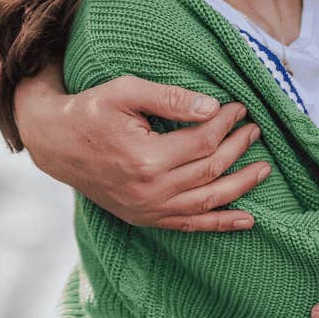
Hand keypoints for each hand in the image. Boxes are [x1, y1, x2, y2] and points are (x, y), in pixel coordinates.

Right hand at [14, 69, 267, 230]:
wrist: (55, 144)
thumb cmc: (90, 111)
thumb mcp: (125, 91)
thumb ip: (170, 98)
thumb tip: (212, 107)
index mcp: (146, 158)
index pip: (202, 141)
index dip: (226, 123)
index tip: (239, 107)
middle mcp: (150, 190)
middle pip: (210, 170)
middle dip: (238, 148)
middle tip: (254, 129)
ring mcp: (148, 209)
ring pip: (207, 201)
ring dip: (240, 185)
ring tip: (263, 169)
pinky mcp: (145, 218)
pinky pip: (190, 226)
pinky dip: (220, 223)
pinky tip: (247, 219)